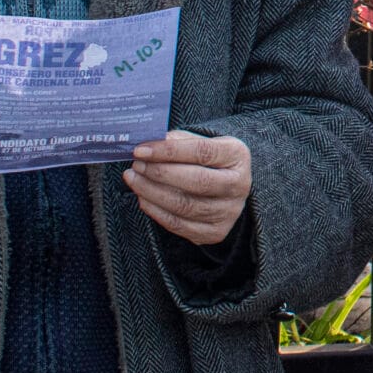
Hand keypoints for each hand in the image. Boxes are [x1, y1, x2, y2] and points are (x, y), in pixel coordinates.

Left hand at [124, 128, 252, 245]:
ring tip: (134, 179)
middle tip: (136, 165)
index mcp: (237, 155)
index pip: (202, 151)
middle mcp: (239, 185)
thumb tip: (148, 143)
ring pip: (185, 205)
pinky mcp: (215, 232)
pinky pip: (179, 224)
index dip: (169, 151)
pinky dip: (156, 211)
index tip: (141, 150)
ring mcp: (229, 211)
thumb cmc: (207, 160)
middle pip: (197, 181)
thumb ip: (177, 141)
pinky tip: (142, 198)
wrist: (227, 188)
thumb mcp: (200, 142)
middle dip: (159, 173)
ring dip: (152, 192)